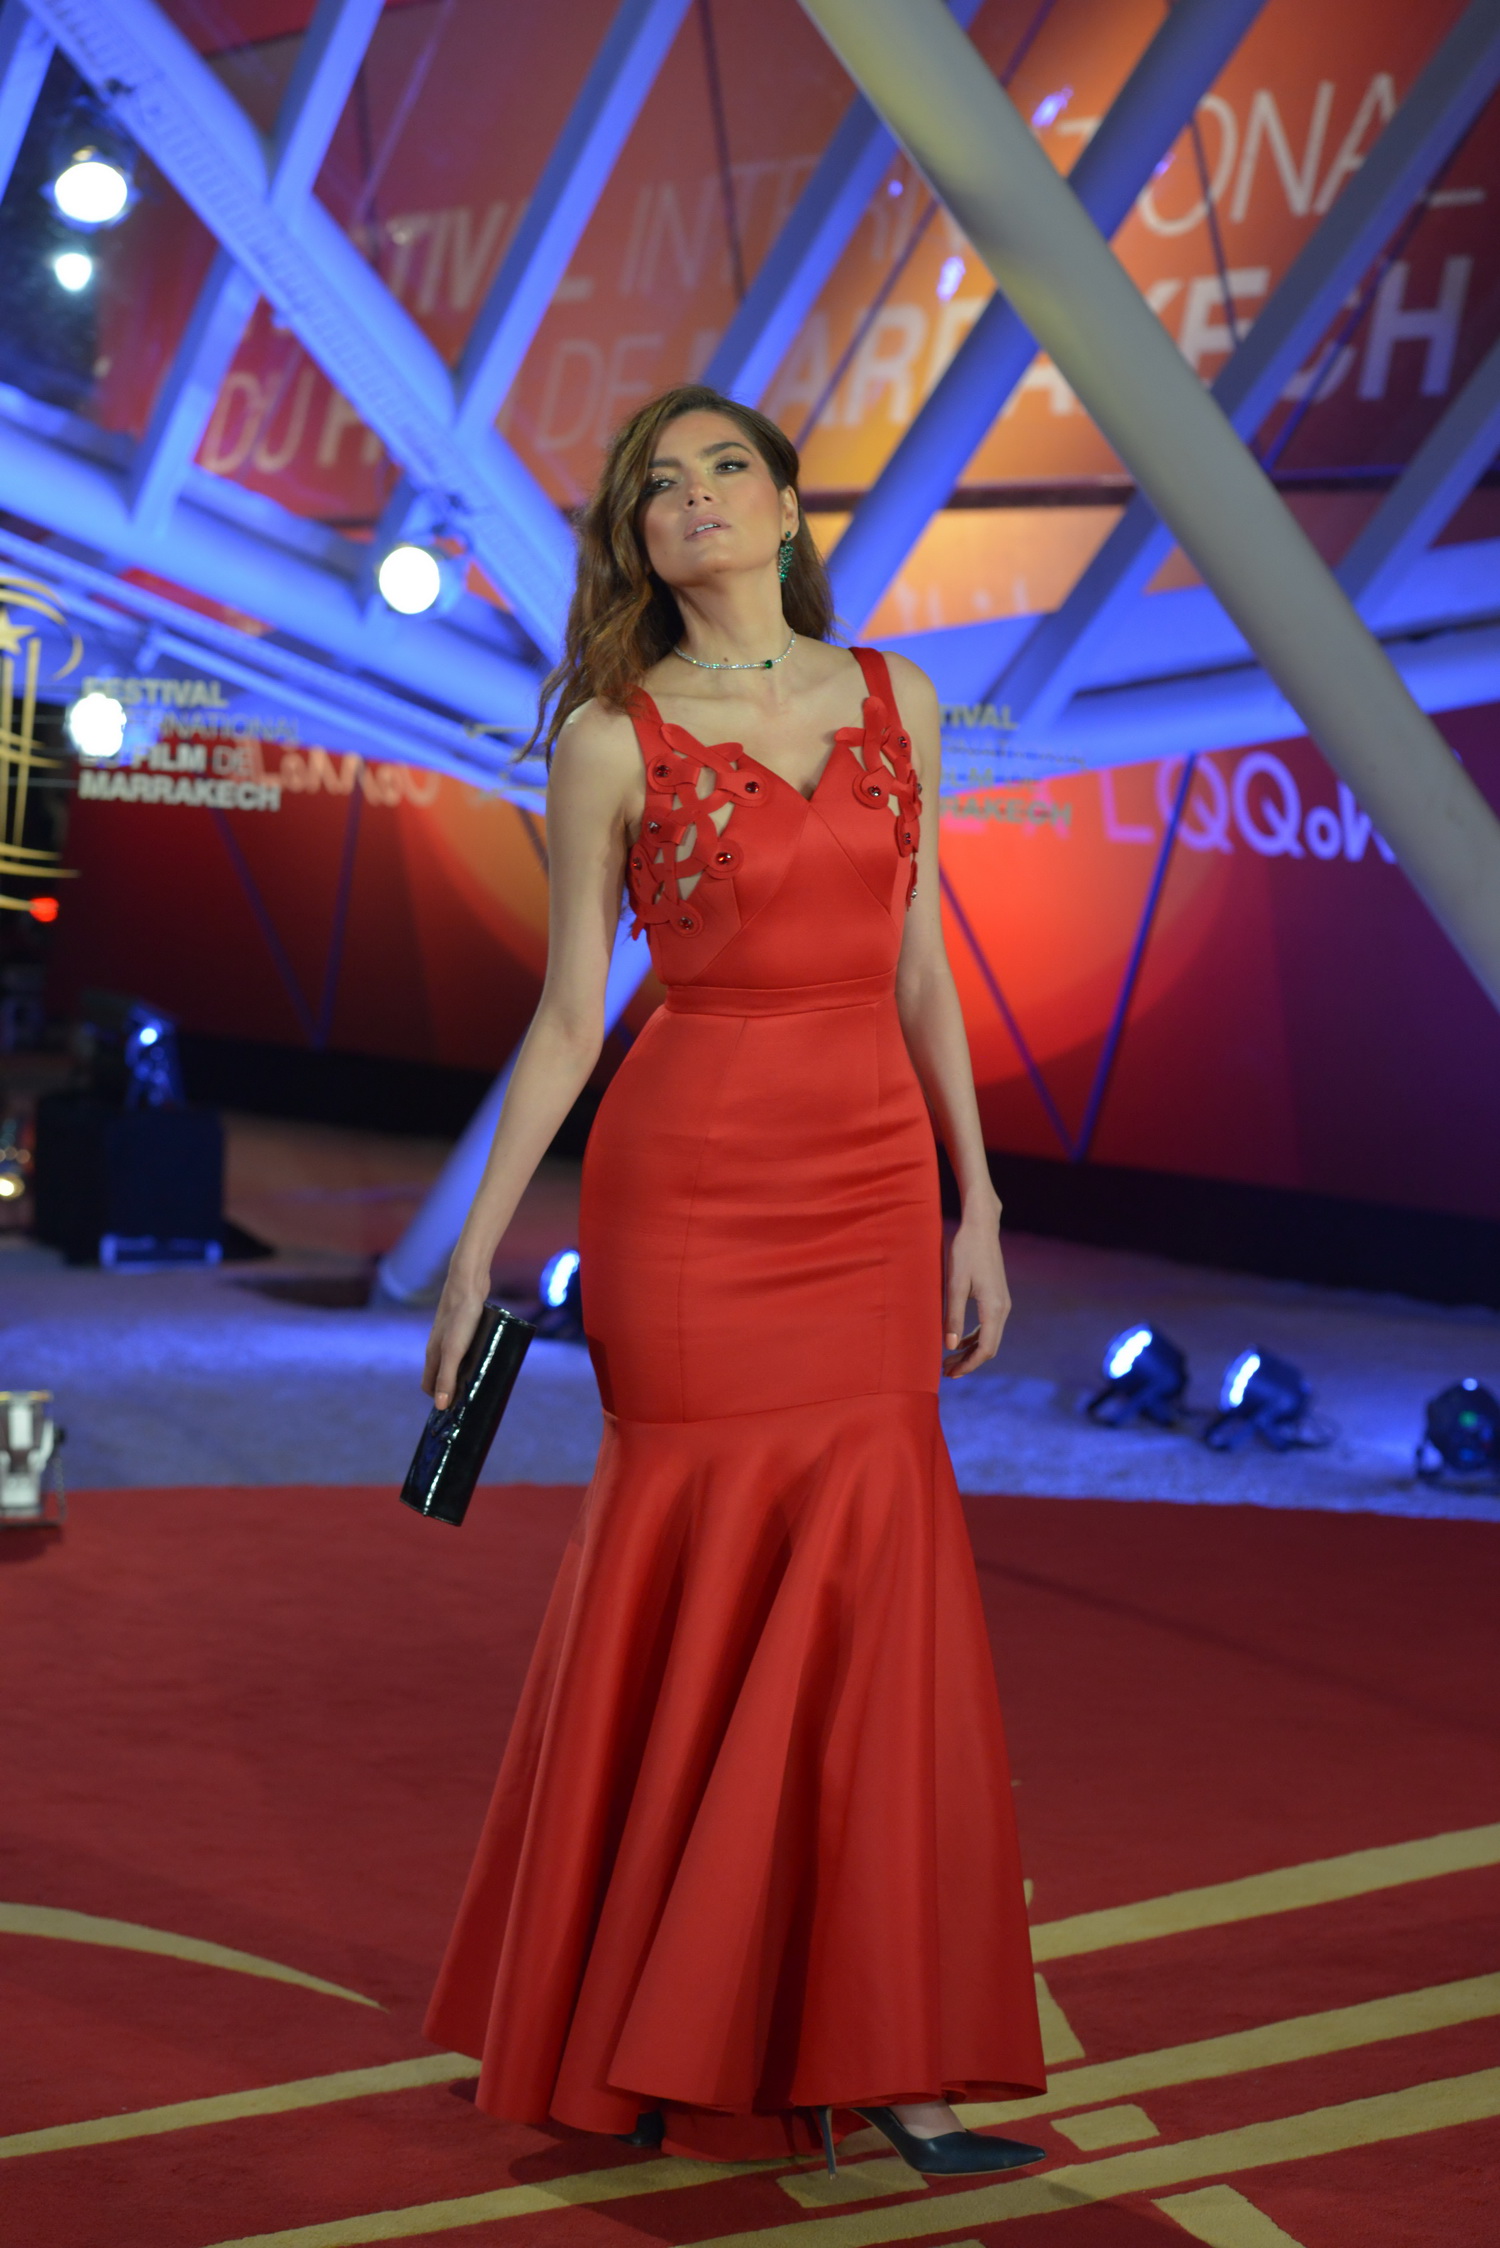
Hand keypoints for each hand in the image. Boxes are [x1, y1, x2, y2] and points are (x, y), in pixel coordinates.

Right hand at [423, 1267, 489, 1408]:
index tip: (454, 1412)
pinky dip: (473, 1359)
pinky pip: (467, 1349)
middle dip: (453, 1390)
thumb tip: (440, 1406)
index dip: (438, 1399)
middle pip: (442, 1375)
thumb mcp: (454, 1351)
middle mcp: (439, 1346)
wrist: (468, 1282)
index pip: (429, 1385)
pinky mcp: (465, 1327)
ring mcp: (451, 1336)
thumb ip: (447, 1377)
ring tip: (482, 1383)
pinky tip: (488, 1359)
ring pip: (455, 1361)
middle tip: (472, 1401)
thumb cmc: (461, 1316)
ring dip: (465, 1374)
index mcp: (433, 1354)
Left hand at [942, 1204, 1010, 1377]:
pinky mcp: (998, 1298)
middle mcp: (1003, 1309)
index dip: (968, 1365)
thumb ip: (953, 1316)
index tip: (950, 1374)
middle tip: (945, 1371)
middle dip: (968, 1362)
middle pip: (989, 1347)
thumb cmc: (965, 1252)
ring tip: (949, 1359)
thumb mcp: (954, 1284)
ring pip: (990, 1338)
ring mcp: (1003, 1303)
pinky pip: (989, 1326)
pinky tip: (959, 1341)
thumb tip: (950, 1346)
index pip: (985, 1349)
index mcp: (993, 1308)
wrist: (981, 1228)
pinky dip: (975, 1338)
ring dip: (970, 1351)